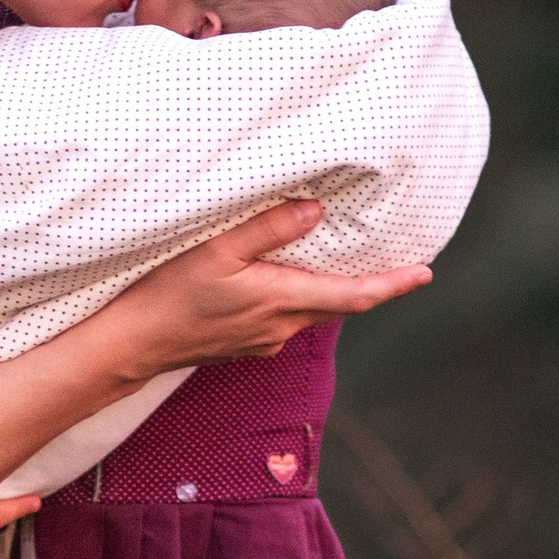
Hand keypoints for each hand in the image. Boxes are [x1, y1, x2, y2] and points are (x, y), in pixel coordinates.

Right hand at [100, 203, 431, 377]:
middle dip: (371, 286)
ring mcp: (264, 340)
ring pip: (313, 311)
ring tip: (347, 263)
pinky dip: (302, 297)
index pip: (354, 296)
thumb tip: (315, 212)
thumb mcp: (218, 251)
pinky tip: (291, 279)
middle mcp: (281, 327)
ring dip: (333, 290)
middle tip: (398, 263)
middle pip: (340, 305)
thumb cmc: (170, 295)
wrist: (133, 346)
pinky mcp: (246, 343)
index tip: (424, 273)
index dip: (393, 285)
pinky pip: (288, 317)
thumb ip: (268, 230)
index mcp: (281, 301)